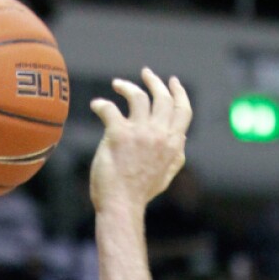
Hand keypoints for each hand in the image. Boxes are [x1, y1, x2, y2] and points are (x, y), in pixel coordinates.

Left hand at [89, 68, 191, 214]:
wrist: (121, 206)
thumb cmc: (139, 193)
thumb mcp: (166, 175)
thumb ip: (176, 155)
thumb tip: (181, 140)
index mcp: (173, 144)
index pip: (182, 109)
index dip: (178, 92)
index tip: (171, 81)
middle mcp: (160, 134)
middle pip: (162, 98)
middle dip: (154, 82)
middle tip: (145, 73)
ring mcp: (140, 133)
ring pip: (138, 97)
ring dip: (128, 86)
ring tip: (117, 84)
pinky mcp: (118, 135)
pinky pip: (110, 109)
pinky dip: (101, 104)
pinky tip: (95, 105)